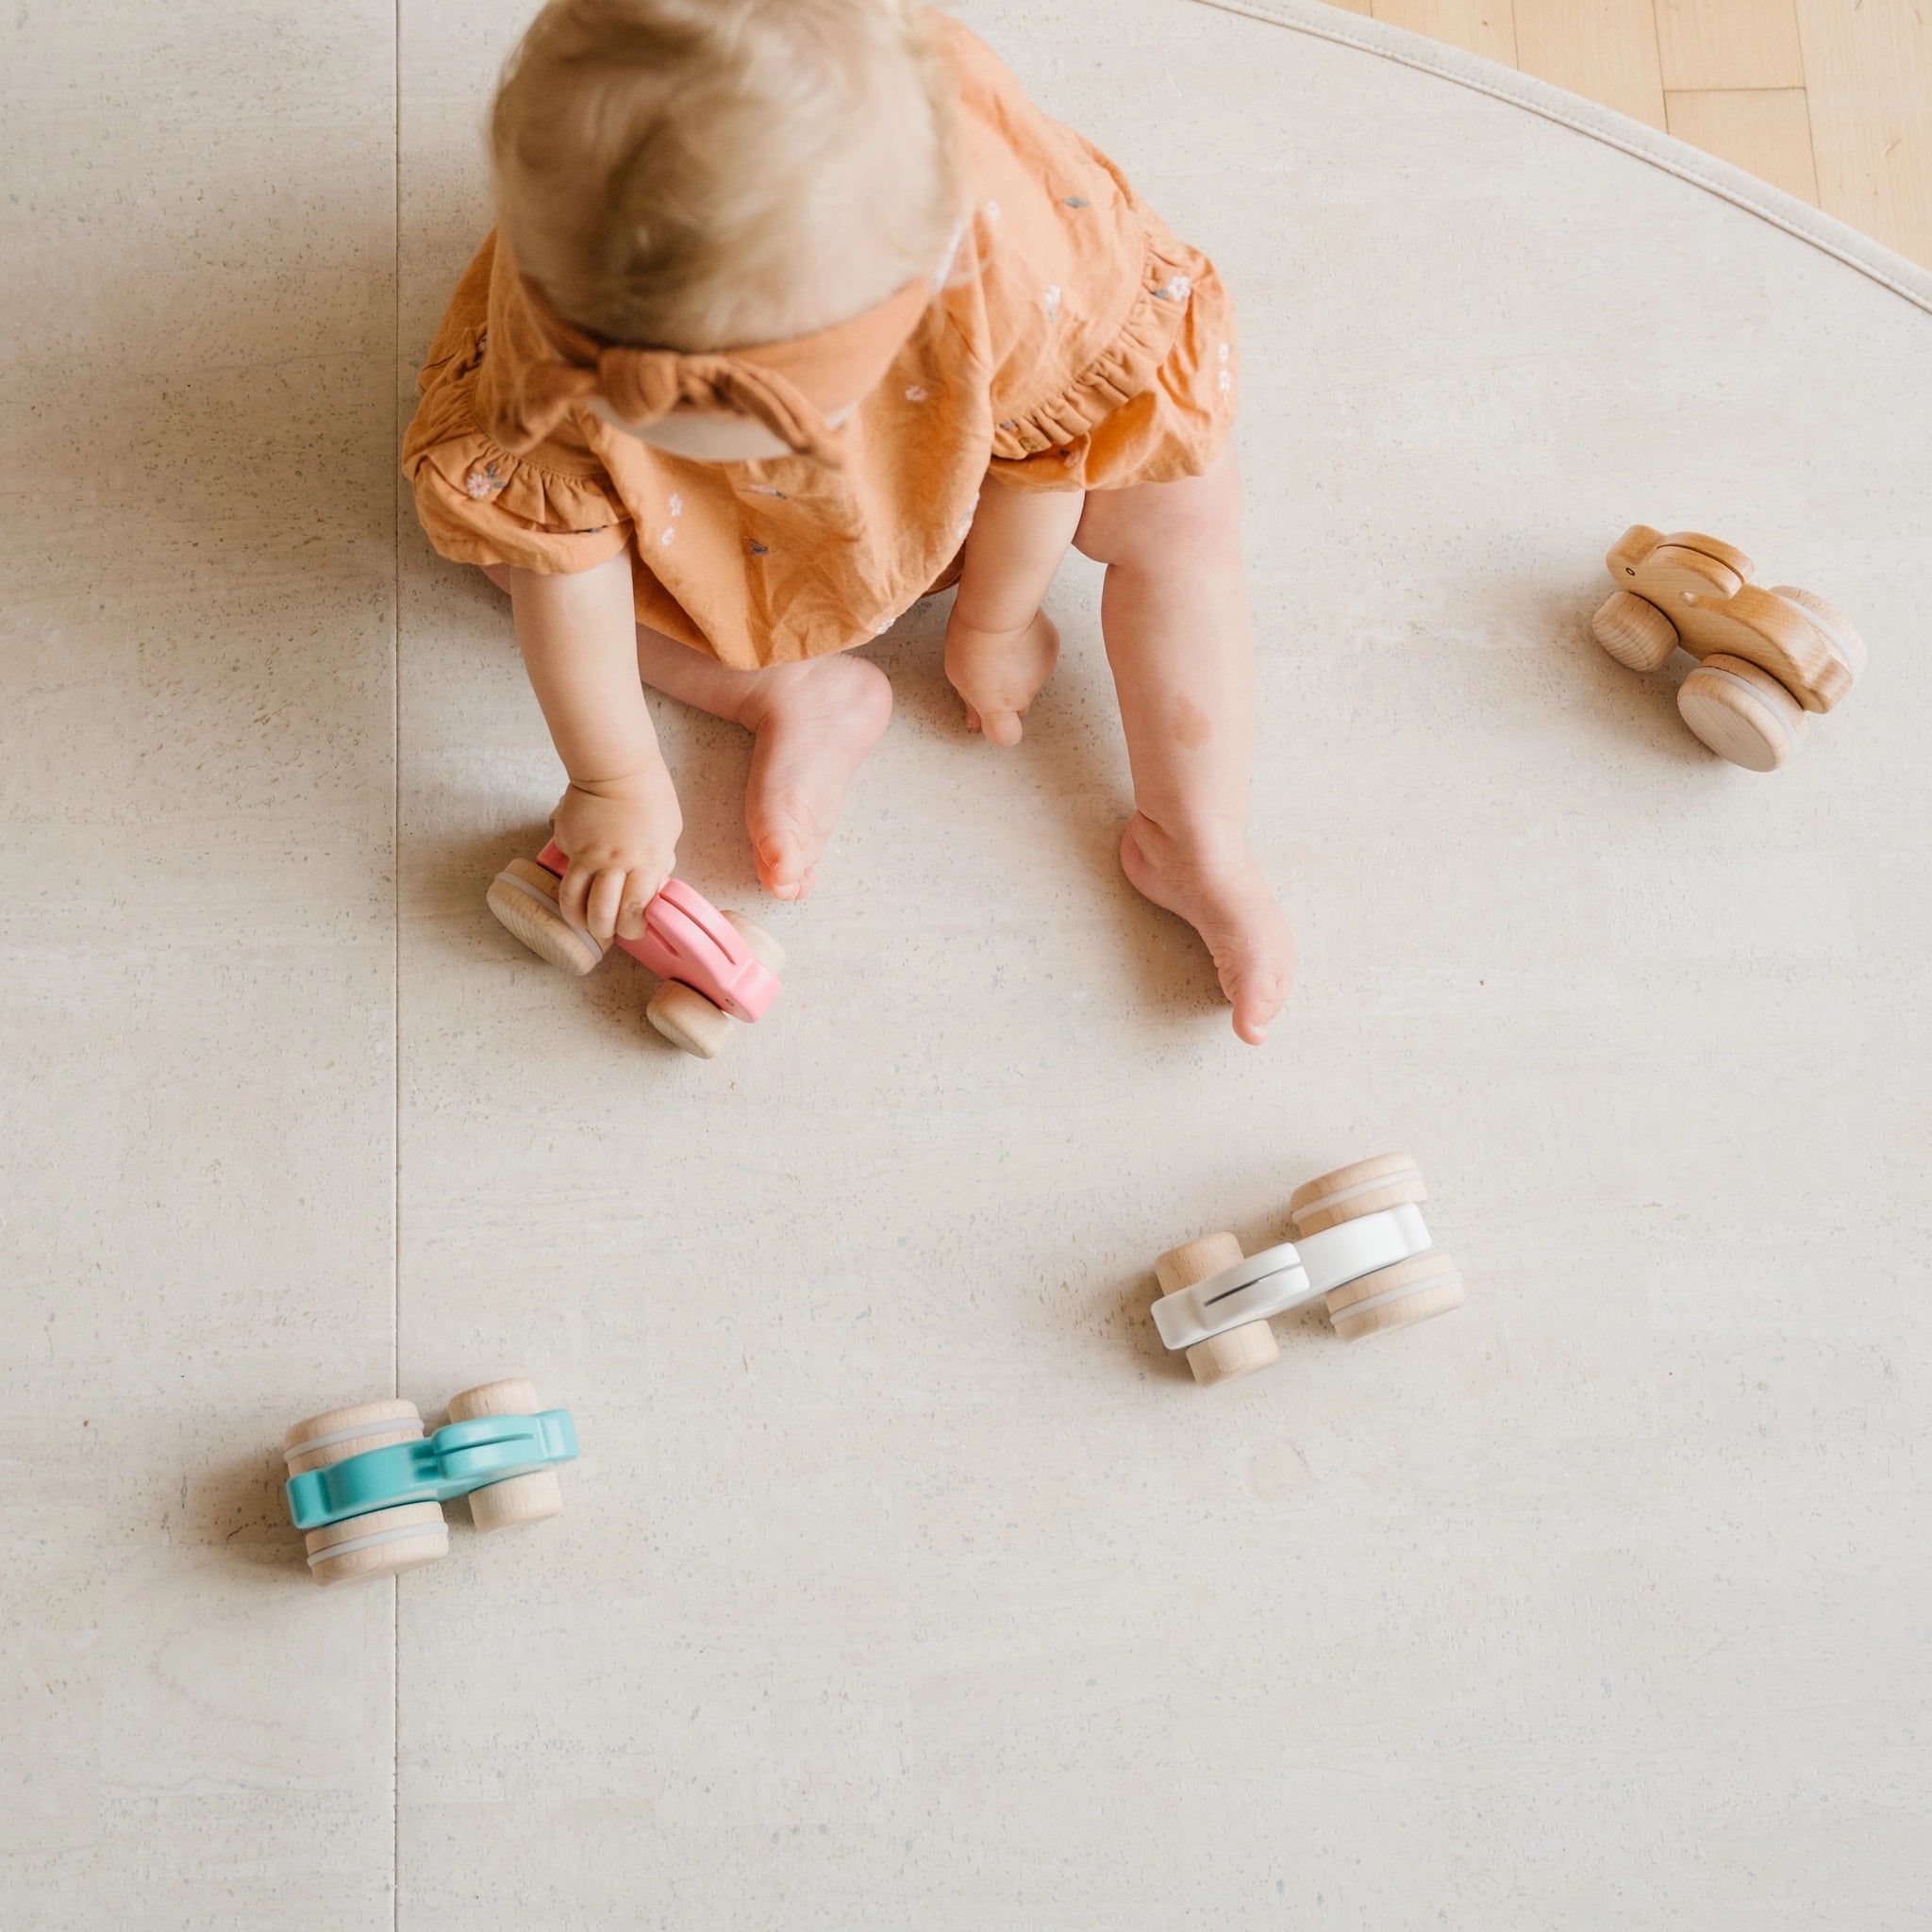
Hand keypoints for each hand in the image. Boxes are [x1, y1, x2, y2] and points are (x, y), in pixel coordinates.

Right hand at [551, 769, 682, 941]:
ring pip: (573, 899)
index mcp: (646, 861)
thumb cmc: (650, 796)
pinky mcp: (566, 841)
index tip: (632, 931)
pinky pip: (566, 868)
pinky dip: (571, 877)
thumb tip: (651, 886)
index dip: (632, 928)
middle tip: (605, 932)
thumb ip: (658, 862)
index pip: (635, 909)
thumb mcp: (668, 833)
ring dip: (577, 918)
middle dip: (603, 930)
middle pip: (602, 912)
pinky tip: (579, 873)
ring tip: (582, 922)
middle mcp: (615, 862)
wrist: (616, 768)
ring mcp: (587, 853)